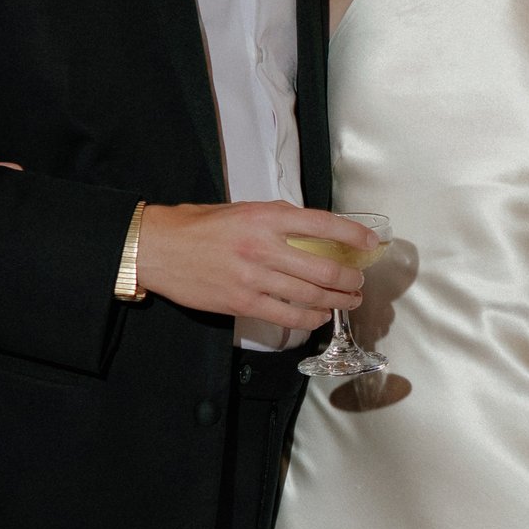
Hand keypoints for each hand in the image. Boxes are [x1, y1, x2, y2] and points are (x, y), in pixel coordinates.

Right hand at [132, 202, 373, 332]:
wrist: (158, 248)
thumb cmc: (199, 226)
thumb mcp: (242, 210)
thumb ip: (277, 220)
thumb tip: (314, 232)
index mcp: (266, 216)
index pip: (323, 224)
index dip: (353, 236)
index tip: (370, 244)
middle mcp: (264, 246)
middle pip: (324, 268)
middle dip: (349, 279)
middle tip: (359, 283)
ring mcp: (255, 277)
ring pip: (311, 295)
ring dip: (337, 302)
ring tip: (348, 301)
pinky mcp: (243, 302)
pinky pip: (288, 316)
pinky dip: (310, 319)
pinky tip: (319, 318)